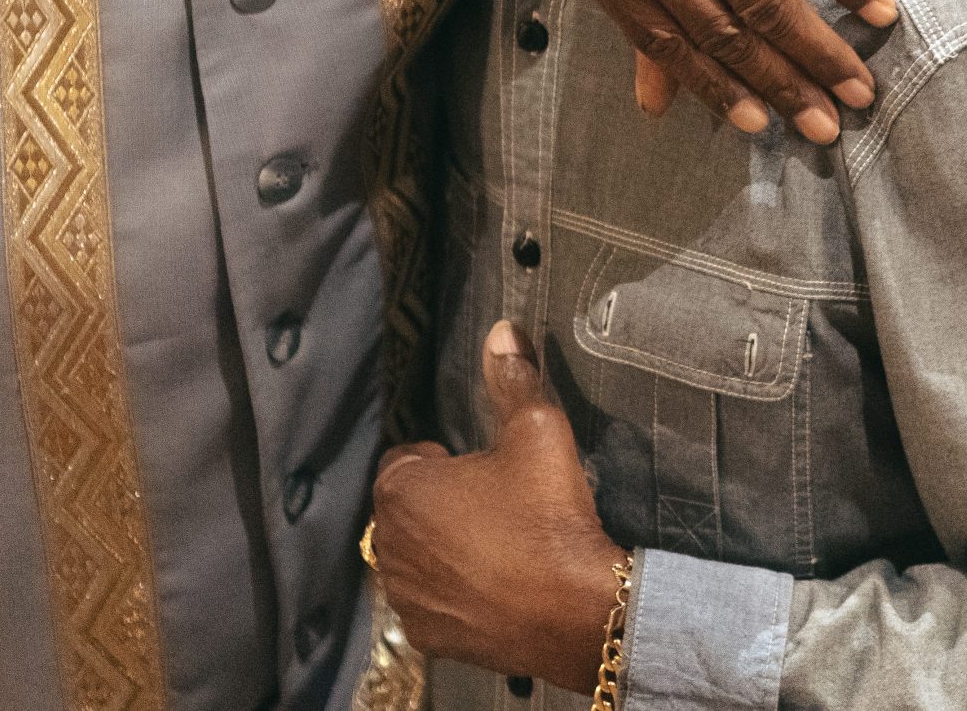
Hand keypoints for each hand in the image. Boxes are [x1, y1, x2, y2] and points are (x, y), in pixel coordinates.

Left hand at [365, 323, 625, 691]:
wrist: (578, 612)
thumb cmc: (550, 518)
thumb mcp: (538, 431)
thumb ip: (512, 379)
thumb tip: (502, 331)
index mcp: (402, 491)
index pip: (402, 458)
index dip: (441, 457)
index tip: (479, 464)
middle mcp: (388, 546)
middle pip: (404, 509)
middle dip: (437, 502)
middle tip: (492, 500)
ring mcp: (406, 597)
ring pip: (414, 556)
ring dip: (440, 547)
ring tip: (495, 542)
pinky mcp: (427, 636)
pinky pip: (429, 601)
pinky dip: (451, 592)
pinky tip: (494, 583)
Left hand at [553, 0, 900, 142]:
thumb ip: (638, 16)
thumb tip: (655, 109)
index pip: (667, 45)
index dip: (720, 91)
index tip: (765, 128)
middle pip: (722, 32)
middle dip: (783, 88)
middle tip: (828, 125)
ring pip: (765, 3)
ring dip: (820, 53)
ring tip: (859, 88)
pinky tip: (879, 12)